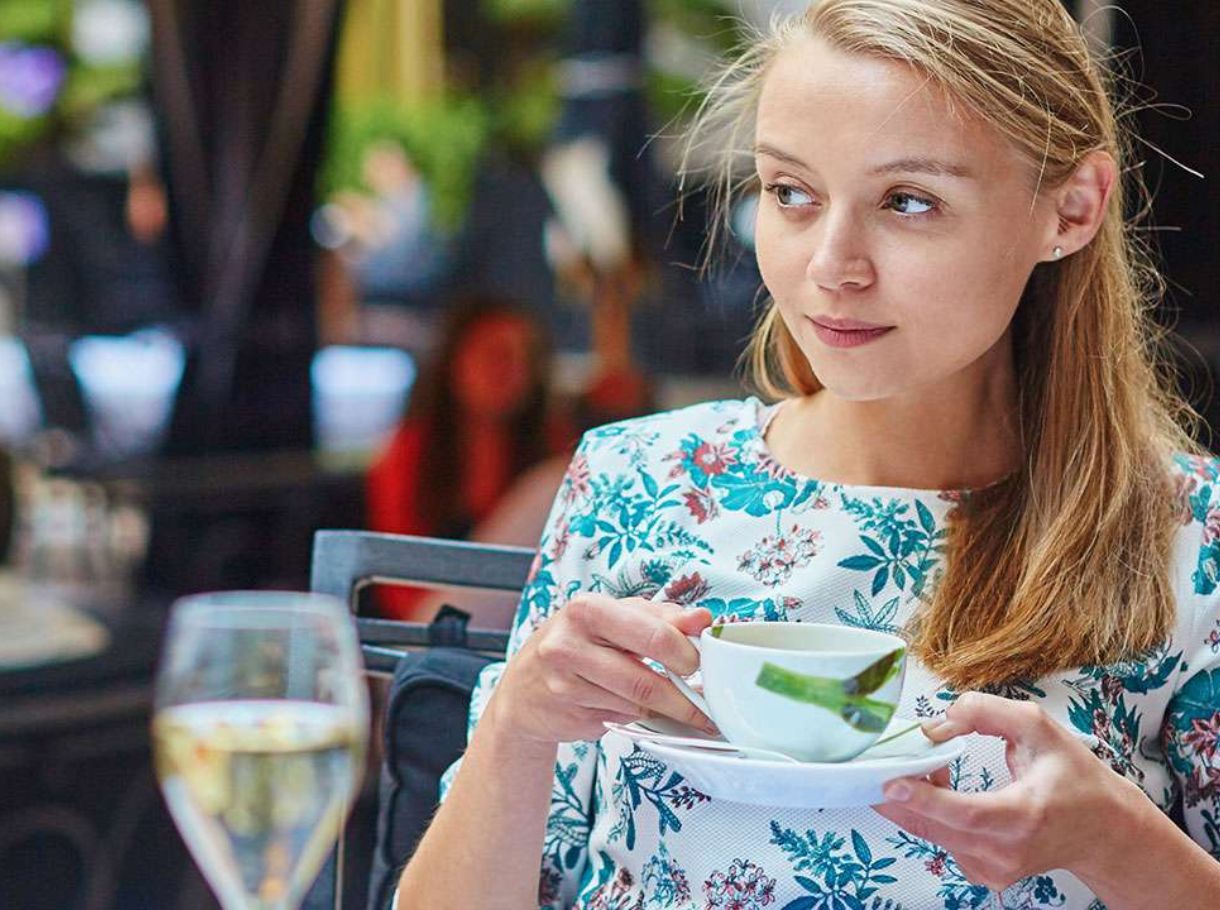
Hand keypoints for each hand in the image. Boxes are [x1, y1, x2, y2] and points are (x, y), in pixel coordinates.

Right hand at [489, 594, 714, 747]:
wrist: (523, 690)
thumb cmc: (576, 645)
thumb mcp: (613, 618)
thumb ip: (659, 617)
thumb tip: (702, 619)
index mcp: (586, 610)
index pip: (655, 634)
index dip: (688, 652)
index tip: (703, 662)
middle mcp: (568, 646)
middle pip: (646, 680)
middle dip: (684, 696)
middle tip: (703, 700)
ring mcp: (565, 686)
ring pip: (636, 706)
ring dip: (669, 713)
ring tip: (687, 712)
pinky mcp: (569, 718)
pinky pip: (622, 721)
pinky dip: (643, 720)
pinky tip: (649, 715)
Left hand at [873, 691, 1146, 892]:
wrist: (1104, 830)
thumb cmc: (1074, 778)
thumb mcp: (1038, 727)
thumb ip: (984, 711)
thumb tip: (937, 723)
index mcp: (1025, 816)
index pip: (968, 814)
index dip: (926, 798)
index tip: (892, 782)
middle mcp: (1007, 852)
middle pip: (937, 827)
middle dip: (901, 793)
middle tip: (880, 760)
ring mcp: (994, 870)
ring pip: (932, 834)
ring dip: (916, 799)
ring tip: (928, 766)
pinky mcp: (983, 874)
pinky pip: (940, 840)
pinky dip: (929, 814)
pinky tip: (940, 791)